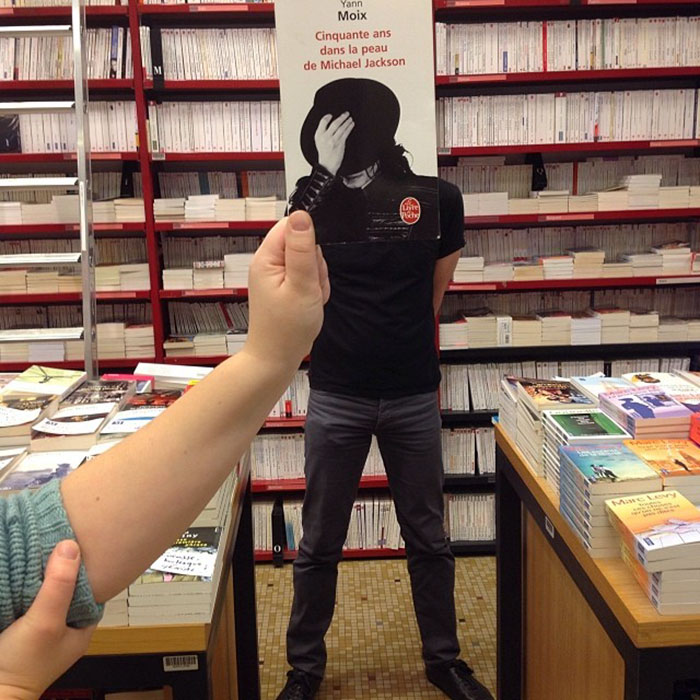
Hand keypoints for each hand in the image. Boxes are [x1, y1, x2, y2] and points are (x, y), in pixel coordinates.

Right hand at [0, 540, 94, 699]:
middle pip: (68, 586)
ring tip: (40, 547)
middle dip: (62, 567)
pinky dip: (26, 586)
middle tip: (57, 537)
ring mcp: (42, 627)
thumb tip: (70, 546)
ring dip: (41, 575)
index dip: (87, 565)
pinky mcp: (20, 628)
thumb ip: (59, 587)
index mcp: (82, 626)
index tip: (80, 541)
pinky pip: (28, 600)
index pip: (93, 586)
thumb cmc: (21, 666)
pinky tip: (23, 569)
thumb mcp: (46, 622)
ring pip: (47, 592)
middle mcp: (65, 625)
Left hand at [245, 211, 329, 367]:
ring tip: (309, 299)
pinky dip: (313, 290)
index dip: (310, 242)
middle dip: (316, 265)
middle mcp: (269, 263)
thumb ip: (302, 249)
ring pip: (309, 262)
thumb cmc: (286, 329)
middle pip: (304, 244)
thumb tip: (301, 215)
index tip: (311, 265)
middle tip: (310, 288)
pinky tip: (309, 304)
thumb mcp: (301, 285)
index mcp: (267, 258)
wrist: (276, 359)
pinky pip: (307, 278)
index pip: (291, 226)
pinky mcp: (284, 287)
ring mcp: (277, 276)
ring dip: (316, 280)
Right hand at [315, 112, 354, 175]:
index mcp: (319, 135)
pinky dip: (349, 127)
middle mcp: (325, 137)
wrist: (327, 165)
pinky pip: (346, 133)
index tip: (331, 115)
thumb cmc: (324, 154)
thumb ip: (323, 132)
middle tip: (346, 114)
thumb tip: (329, 122)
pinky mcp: (340, 144)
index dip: (328, 117)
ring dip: (347, 122)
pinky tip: (351, 125)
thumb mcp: (319, 141)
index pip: (323, 121)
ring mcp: (333, 140)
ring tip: (350, 119)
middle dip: (342, 117)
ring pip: (342, 127)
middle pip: (335, 123)